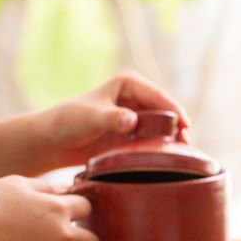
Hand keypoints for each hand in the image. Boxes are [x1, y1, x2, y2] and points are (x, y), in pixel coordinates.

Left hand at [35, 71, 190, 168]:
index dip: (174, 110)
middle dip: (178, 125)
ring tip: (182, 151)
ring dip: (172, 137)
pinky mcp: (134, 133)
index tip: (184, 126)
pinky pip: (154, 138)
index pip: (158, 95)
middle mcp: (136, 97)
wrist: (53, 142)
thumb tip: (132, 121)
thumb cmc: (68, 123)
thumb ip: (113, 118)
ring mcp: (136, 115)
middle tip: (186, 142)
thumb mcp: (91, 118)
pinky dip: (162, 146)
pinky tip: (169, 157)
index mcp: (128, 83)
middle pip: (165, 110)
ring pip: (163, 125)